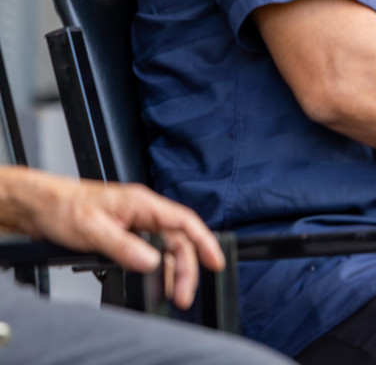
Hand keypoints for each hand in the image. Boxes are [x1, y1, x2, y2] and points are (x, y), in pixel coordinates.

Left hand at [5, 169, 223, 309]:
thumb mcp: (93, 230)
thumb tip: (151, 262)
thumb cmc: (62, 207)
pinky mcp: (124, 235)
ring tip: (171, 294)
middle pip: (177, 241)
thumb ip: (124, 246)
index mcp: (142, 204)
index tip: (215, 261)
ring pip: (164, 249)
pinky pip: (148, 253)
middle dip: (185, 268)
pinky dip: (154, 269)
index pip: (185, 221)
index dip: (204, 241)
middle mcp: (143, 213)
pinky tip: (154, 282)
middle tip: (183, 294)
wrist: (38, 206)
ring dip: (170, 272)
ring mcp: (135, 224)